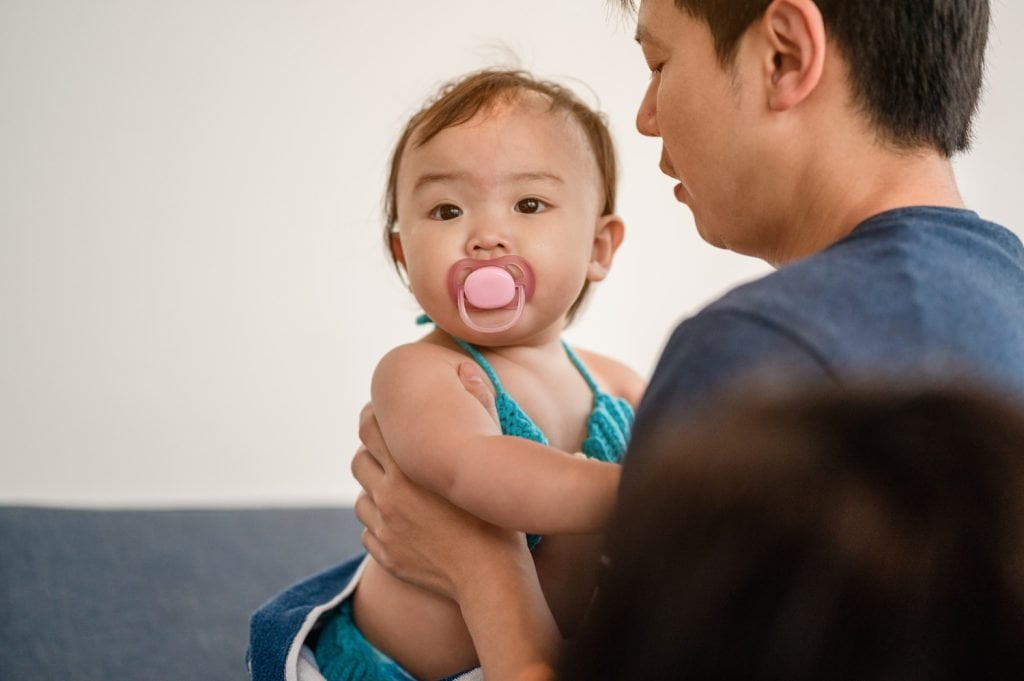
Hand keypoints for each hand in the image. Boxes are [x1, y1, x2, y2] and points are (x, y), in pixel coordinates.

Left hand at [352, 362, 521, 598]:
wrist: (490, 577)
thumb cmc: (497, 514)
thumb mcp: (492, 452)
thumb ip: (479, 405)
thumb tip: (466, 369)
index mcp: (409, 465)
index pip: (370, 426)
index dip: (373, 416)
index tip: (383, 414)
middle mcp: (389, 493)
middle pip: (360, 457)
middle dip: (370, 449)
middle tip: (388, 446)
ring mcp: (384, 525)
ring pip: (361, 494)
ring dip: (374, 485)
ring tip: (397, 484)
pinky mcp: (385, 552)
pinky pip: (368, 529)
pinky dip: (379, 520)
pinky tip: (402, 519)